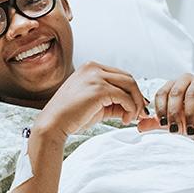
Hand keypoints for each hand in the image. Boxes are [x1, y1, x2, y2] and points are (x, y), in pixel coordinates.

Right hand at [33, 61, 148, 141]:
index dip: (132, 91)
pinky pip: (124, 97)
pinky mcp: (98, 89)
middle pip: (128, 78)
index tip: (137, 107)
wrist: (53, 124)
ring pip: (130, 85)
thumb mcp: (96, 104)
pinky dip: (130, 109)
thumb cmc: (71, 116)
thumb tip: (136, 106)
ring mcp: (95, 76)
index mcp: (90, 67)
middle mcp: (93, 67)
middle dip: (137, 97)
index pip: (120, 75)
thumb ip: (114, 101)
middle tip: (140, 114)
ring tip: (131, 118)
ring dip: (136, 103)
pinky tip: (124, 120)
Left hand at [138, 74, 193, 156]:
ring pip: (191, 93)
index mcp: (173, 86)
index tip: (163, 124)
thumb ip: (158, 123)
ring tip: (191, 129)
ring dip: (189, 114)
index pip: (161, 93)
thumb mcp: (175, 125)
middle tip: (176, 130)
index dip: (160, 109)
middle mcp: (186, 80)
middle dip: (174, 113)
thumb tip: (139, 126)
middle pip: (175, 92)